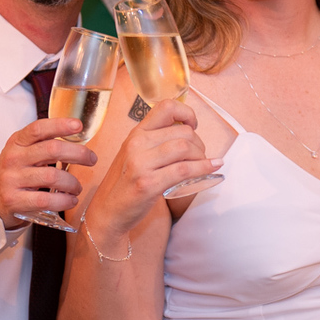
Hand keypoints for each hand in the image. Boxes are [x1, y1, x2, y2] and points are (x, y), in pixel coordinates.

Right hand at [0, 118, 98, 228]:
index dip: (59, 125)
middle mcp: (13, 158)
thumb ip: (45, 144)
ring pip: (52, 177)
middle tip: (92, 159)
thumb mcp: (24, 152)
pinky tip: (71, 200)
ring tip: (77, 187)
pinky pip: (46, 200)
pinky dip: (64, 200)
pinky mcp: (14, 200)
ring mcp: (12, 179)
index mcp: (17, 142)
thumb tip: (80, 141)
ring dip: (73, 183)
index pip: (38, 128)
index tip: (79, 126)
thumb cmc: (18, 172)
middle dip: (78, 154)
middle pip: (52, 150)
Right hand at [85, 99, 221, 237]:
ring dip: (202, 156)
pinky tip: (212, 169)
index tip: (193, 125)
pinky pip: (184, 170)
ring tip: (204, 164)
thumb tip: (188, 134)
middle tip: (200, 156)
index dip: (187, 113)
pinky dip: (203, 168)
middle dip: (199, 143)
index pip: (166, 107)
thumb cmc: (125, 183)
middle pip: (183, 132)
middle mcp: (137, 144)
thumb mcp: (134, 154)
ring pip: (185, 148)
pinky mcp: (148, 183)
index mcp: (136, 133)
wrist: (107, 211)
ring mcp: (141, 163)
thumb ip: (154, 142)